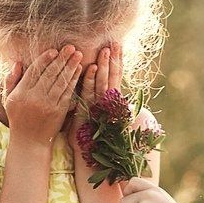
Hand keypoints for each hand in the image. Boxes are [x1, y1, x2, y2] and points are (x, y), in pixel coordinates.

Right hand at [2, 44, 83, 142]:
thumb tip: (17, 63)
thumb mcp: (8, 99)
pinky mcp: (59, 112)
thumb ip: (11, 80)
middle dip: (61, 59)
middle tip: (70, 47)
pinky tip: (79, 71)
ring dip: (70, 67)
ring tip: (77, 54)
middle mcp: (34, 98)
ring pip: (60, 82)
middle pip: (49, 74)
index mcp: (21, 93)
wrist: (29, 142)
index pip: (34, 71)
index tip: (54, 50)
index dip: (45, 59)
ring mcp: (47, 105)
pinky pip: (67, 93)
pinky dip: (73, 80)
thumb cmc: (18, 119)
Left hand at [70, 45, 125, 187]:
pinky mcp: (89, 113)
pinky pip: (90, 95)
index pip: (114, 77)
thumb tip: (92, 79)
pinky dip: (90, 81)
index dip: (116, 62)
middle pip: (111, 78)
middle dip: (113, 61)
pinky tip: (89, 68)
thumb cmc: (89, 137)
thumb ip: (93, 97)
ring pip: (103, 84)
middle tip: (114, 43)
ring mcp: (99, 108)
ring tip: (106, 50)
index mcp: (109, 101)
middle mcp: (107, 103)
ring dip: (104, 67)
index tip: (117, 46)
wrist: (87, 158)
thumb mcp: (92, 113)